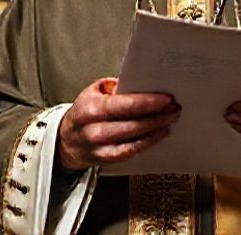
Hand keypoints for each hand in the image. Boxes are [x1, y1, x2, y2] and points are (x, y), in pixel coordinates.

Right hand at [58, 77, 180, 170]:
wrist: (65, 140)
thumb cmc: (84, 113)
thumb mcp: (92, 92)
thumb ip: (113, 86)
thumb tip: (137, 82)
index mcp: (90, 109)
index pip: (123, 105)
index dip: (147, 102)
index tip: (166, 98)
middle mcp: (93, 129)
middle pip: (132, 124)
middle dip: (157, 115)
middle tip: (175, 108)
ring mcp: (99, 147)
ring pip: (134, 139)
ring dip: (156, 128)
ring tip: (171, 119)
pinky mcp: (106, 159)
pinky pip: (131, 152)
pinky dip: (148, 142)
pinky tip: (160, 133)